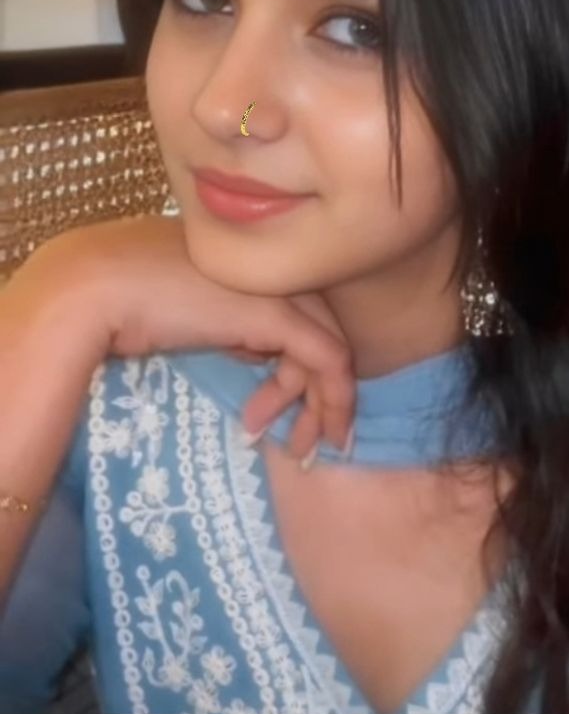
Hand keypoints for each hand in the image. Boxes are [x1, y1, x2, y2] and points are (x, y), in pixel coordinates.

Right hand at [7, 215, 355, 459]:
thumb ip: (219, 321)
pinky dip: (333, 400)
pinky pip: (328, 358)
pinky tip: (320, 436)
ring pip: (328, 346)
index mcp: (246, 264)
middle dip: (318, 390)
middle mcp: (268, 270)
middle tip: (303, 439)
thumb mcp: (183, 315)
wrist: (91, 288)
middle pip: (319, 328)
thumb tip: (248, 349)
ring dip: (321, 405)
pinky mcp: (277, 314)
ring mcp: (275, 288)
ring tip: (297, 449)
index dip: (295, 365)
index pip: (295, 311)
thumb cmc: (117, 302)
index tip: (272, 406)